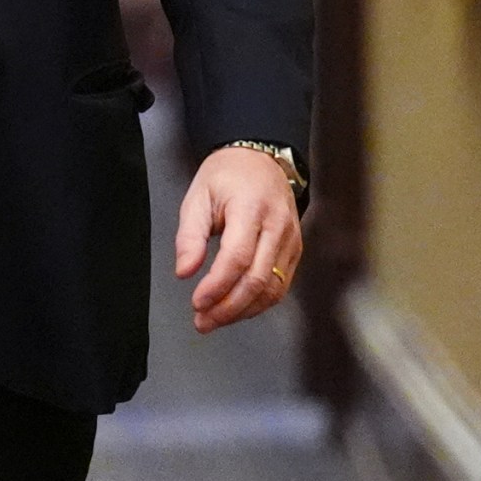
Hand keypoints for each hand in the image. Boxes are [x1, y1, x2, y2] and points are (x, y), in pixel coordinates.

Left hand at [174, 145, 303, 333]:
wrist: (260, 159)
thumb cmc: (227, 176)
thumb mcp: (198, 197)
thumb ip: (190, 236)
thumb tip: (185, 272)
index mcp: (251, 208)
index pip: (237, 257)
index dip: (217, 286)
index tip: (197, 302)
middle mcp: (277, 226)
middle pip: (258, 280)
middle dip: (228, 307)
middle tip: (203, 321)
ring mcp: (291, 240)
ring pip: (273, 289)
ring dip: (243, 311)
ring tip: (215, 320)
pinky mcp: (295, 250)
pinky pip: (281, 285)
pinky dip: (258, 303)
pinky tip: (236, 308)